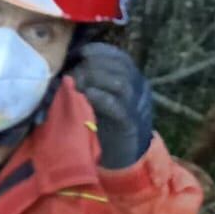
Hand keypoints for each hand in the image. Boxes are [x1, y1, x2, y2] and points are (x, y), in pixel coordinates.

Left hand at [73, 43, 153, 169]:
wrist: (124, 161)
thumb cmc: (109, 128)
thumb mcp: (104, 101)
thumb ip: (97, 84)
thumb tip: (75, 68)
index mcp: (135, 82)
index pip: (121, 58)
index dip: (102, 52)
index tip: (82, 52)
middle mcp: (140, 92)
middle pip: (120, 67)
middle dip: (95, 65)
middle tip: (76, 72)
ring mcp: (136, 109)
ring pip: (121, 83)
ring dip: (96, 79)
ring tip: (79, 83)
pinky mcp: (129, 126)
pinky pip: (117, 107)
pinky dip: (101, 97)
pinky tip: (87, 95)